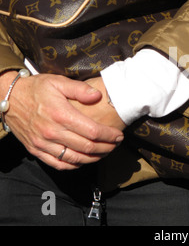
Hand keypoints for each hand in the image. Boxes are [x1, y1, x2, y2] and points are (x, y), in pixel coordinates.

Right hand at [1, 71, 123, 170]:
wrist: (9, 98)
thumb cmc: (37, 89)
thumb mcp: (58, 82)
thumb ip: (80, 89)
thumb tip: (97, 96)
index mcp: (61, 114)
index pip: (92, 131)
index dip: (109, 136)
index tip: (119, 136)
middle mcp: (52, 132)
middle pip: (87, 147)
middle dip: (106, 148)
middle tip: (116, 144)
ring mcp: (43, 144)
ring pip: (75, 159)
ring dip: (94, 158)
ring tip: (105, 152)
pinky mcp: (36, 150)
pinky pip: (59, 164)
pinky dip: (75, 165)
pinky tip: (85, 160)